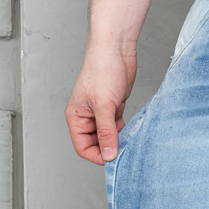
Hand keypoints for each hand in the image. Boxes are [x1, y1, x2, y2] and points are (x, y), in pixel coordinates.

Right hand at [66, 41, 136, 163]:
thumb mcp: (104, 106)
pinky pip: (117, 126)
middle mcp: (86, 116)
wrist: (116, 50)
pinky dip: (124, 130)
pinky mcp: (113, 107)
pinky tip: (132, 129)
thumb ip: (107, 133)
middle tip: (124, 149)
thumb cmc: (102, 70)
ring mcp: (100, 112)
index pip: (82, 147)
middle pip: (96, 144)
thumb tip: (108, 155)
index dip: (96, 155)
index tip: (112, 159)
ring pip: (108, 135)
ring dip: (118, 139)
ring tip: (129, 138)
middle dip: (108, 148)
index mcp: (76, 117)